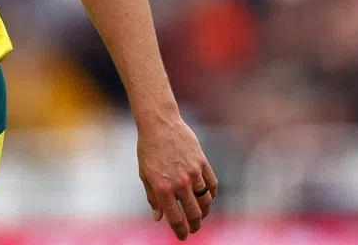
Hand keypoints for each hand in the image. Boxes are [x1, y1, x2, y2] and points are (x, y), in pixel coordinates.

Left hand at [137, 114, 217, 240]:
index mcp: (163, 188)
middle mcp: (179, 183)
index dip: (181, 231)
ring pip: (206, 201)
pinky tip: (207, 198)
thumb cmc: (148, 148)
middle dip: (195, 225)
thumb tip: (158, 218)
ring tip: (201, 215)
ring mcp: (193, 173)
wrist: (159, 123)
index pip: (176, 219)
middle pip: (194, 213)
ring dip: (205, 212)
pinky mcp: (202, 163)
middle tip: (193, 228)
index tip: (183, 236)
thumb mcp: (145, 174)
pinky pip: (212, 185)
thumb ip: (153, 198)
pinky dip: (211, 195)